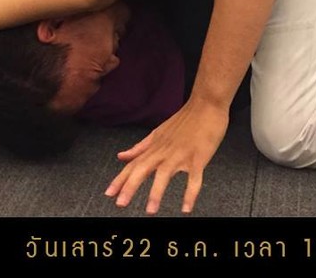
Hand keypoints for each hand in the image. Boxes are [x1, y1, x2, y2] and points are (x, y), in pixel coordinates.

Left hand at [104, 100, 228, 213]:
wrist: (207, 104)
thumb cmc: (185, 119)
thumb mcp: (159, 132)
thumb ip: (141, 147)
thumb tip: (121, 156)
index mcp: (155, 146)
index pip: (134, 164)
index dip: (120, 179)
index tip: (109, 193)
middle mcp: (165, 151)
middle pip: (143, 168)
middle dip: (130, 186)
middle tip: (120, 203)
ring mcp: (181, 154)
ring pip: (165, 174)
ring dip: (156, 192)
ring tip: (150, 210)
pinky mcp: (198, 157)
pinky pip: (193, 178)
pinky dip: (190, 194)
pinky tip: (186, 208)